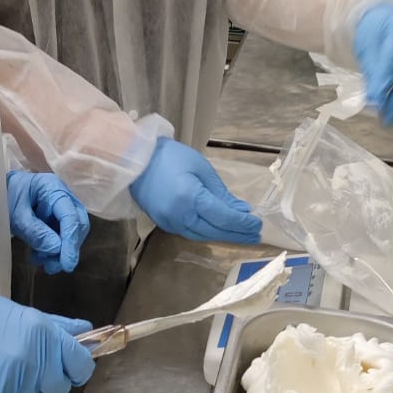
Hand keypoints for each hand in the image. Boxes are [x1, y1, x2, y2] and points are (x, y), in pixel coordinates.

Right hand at [0, 291, 94, 392]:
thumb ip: (55, 326)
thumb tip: (87, 330)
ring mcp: (14, 389)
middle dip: (46, 380)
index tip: (66, 365)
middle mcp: (34, 364)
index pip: (81, 365)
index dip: (76, 366)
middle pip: (58, 388)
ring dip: (20, 390)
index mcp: (43, 336)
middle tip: (23, 366)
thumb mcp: (17, 313)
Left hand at [6, 171, 90, 273]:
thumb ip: (35, 232)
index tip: (67, 264)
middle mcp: (63, 197)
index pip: (70, 216)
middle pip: (77, 225)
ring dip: (59, 252)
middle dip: (67, 248)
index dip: (71, 242)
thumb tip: (57, 249)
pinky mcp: (57, 219)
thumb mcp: (16, 216)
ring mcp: (61, 208)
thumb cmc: (5, 197)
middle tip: (52, 266)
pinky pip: (61, 236)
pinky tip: (39, 257)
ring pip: (71, 233)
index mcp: (53, 188)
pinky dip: (53, 250)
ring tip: (41, 262)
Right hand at [129, 138, 261, 243]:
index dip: (243, 223)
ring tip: (241, 234)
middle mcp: (180, 216)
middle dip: (237, 233)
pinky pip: (190, 233)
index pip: (224, 217)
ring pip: (202, 236)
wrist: (134, 160)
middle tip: (255, 234)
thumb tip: (241, 210)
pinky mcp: (163, 224)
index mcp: (190, 198)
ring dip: (223, 236)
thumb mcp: (201, 168)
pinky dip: (207, 232)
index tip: (258, 224)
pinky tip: (219, 229)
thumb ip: (221, 192)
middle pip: (214, 231)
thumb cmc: (170, 156)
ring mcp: (170, 223)